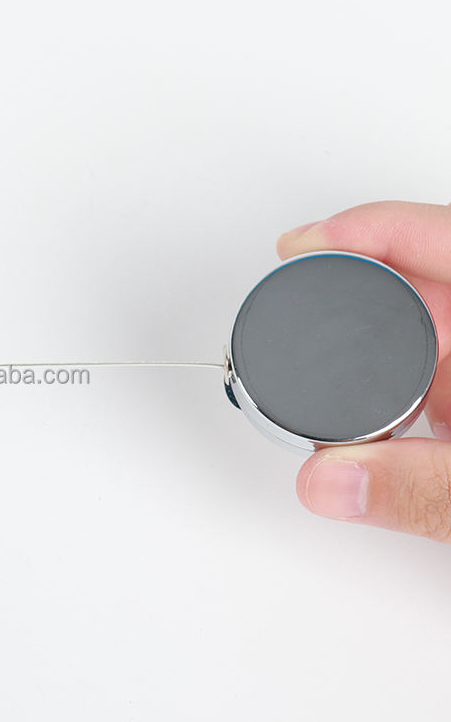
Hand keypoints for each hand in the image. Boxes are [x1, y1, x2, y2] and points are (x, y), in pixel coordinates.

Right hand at [278, 200, 450, 541]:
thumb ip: (427, 493)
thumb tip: (330, 481)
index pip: (443, 241)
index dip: (368, 229)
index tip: (300, 242)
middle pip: (421, 294)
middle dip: (348, 314)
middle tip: (285, 333)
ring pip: (422, 347)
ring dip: (366, 371)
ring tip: (317, 397)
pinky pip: (429, 385)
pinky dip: (390, 404)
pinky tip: (369, 433)